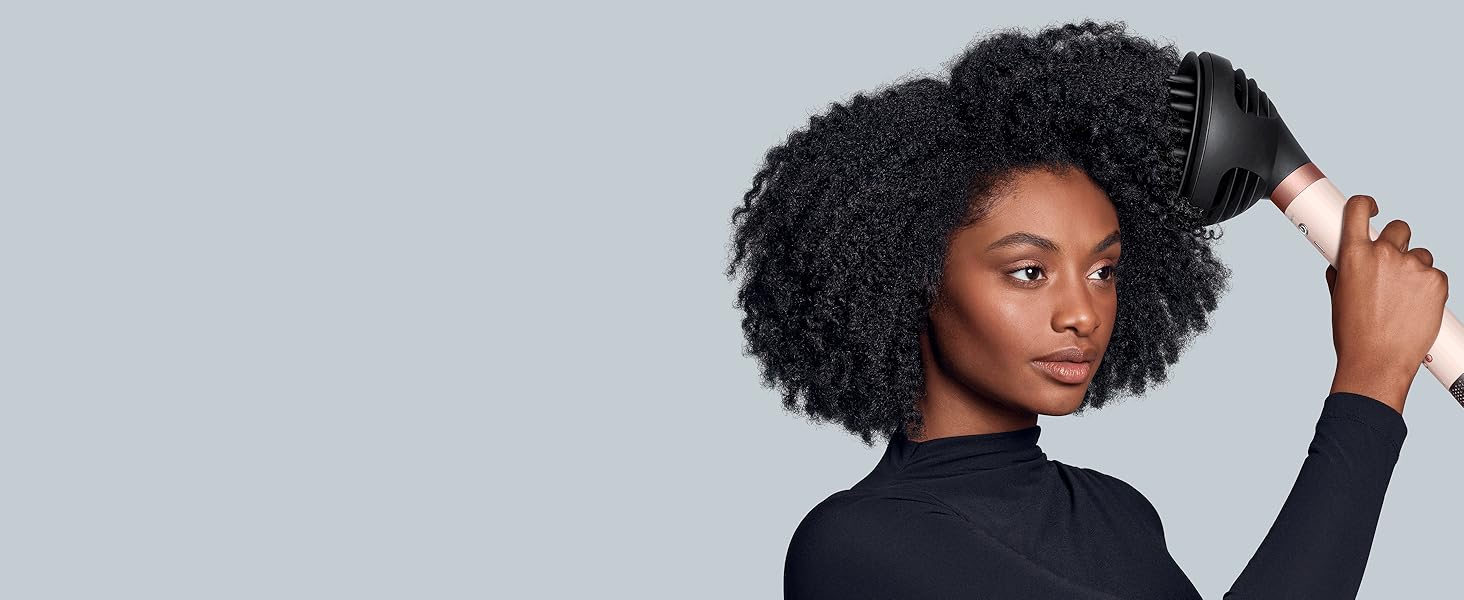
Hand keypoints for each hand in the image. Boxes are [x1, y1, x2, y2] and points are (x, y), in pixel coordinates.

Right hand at [1326, 195, 1447, 413]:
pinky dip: (1428, 287)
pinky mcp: (1436, 281)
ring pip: (1420, 255)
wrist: (1377, 362)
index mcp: (1354, 255)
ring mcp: (1413, 267)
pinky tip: (1416, 307)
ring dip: (1414, 269)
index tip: (1372, 207)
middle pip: (1399, 228)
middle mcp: (1384, 254)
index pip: (1358, 210)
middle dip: (1396, 243)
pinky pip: (1435, 275)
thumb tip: (1343, 262)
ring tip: (1404, 298)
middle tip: (1392, 267)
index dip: (1366, 204)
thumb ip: (1342, 271)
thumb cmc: (1353, 334)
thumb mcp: (1337, 297)